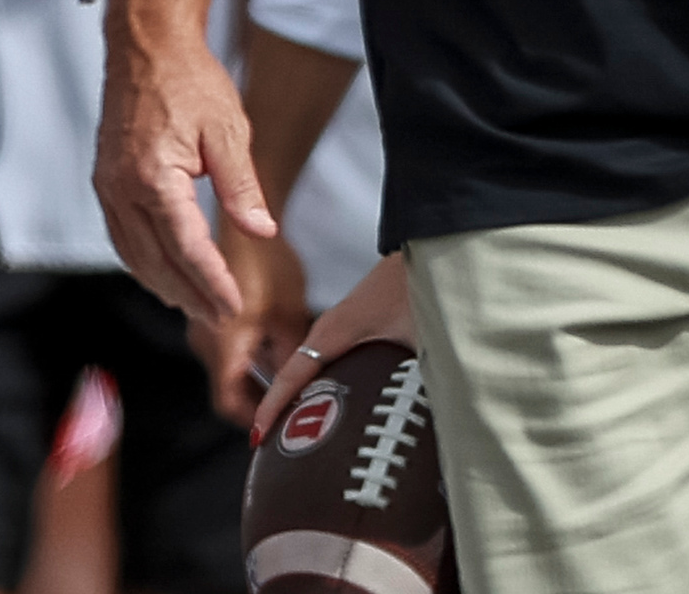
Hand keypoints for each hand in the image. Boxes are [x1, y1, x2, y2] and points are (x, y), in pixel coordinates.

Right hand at [96, 31, 275, 328]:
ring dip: (164, 285)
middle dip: (189, 294)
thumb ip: (242, 187)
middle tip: (220, 318)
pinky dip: (144, 262)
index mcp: (152, 177)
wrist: (147, 46)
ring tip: (195, 306)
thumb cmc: (188, 80)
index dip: (211, 281)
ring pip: (134, 255)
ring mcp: (108, 187)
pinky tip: (165, 272)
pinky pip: (122, 237)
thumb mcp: (228, 130)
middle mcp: (121, 188)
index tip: (233, 306)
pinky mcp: (105, 182)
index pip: (186, 247)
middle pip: (156, 261)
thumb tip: (261, 231)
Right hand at [195, 220, 313, 426]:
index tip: (277, 427)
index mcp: (220, 345)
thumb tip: (301, 392)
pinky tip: (273, 346)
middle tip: (289, 406)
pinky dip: (247, 355)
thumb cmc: (267, 262)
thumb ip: (292, 359)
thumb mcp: (290, 315)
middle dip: (257, 400)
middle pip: (226, 388)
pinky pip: (224, 346)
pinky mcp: (206, 309)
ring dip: (253, 376)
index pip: (228, 403)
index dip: (254, 420)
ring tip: (287, 377)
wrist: (245, 221)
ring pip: (226, 368)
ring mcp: (202, 324)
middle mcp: (203, 339)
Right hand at [251, 252, 415, 443]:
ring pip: (310, 367)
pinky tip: (334, 400)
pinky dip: (318, 380)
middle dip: (279, 410)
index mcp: (335, 332)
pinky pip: (326, 358)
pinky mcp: (355, 321)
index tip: (258, 437)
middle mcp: (331, 327)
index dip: (272, 409)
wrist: (429, 239)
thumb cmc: (419, 279)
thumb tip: (430, 415)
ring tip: (297, 433)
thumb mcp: (419, 337)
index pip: (291, 376)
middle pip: (293, 375)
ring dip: (300, 395)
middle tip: (273, 449)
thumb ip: (419, 380)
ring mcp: (341, 323)